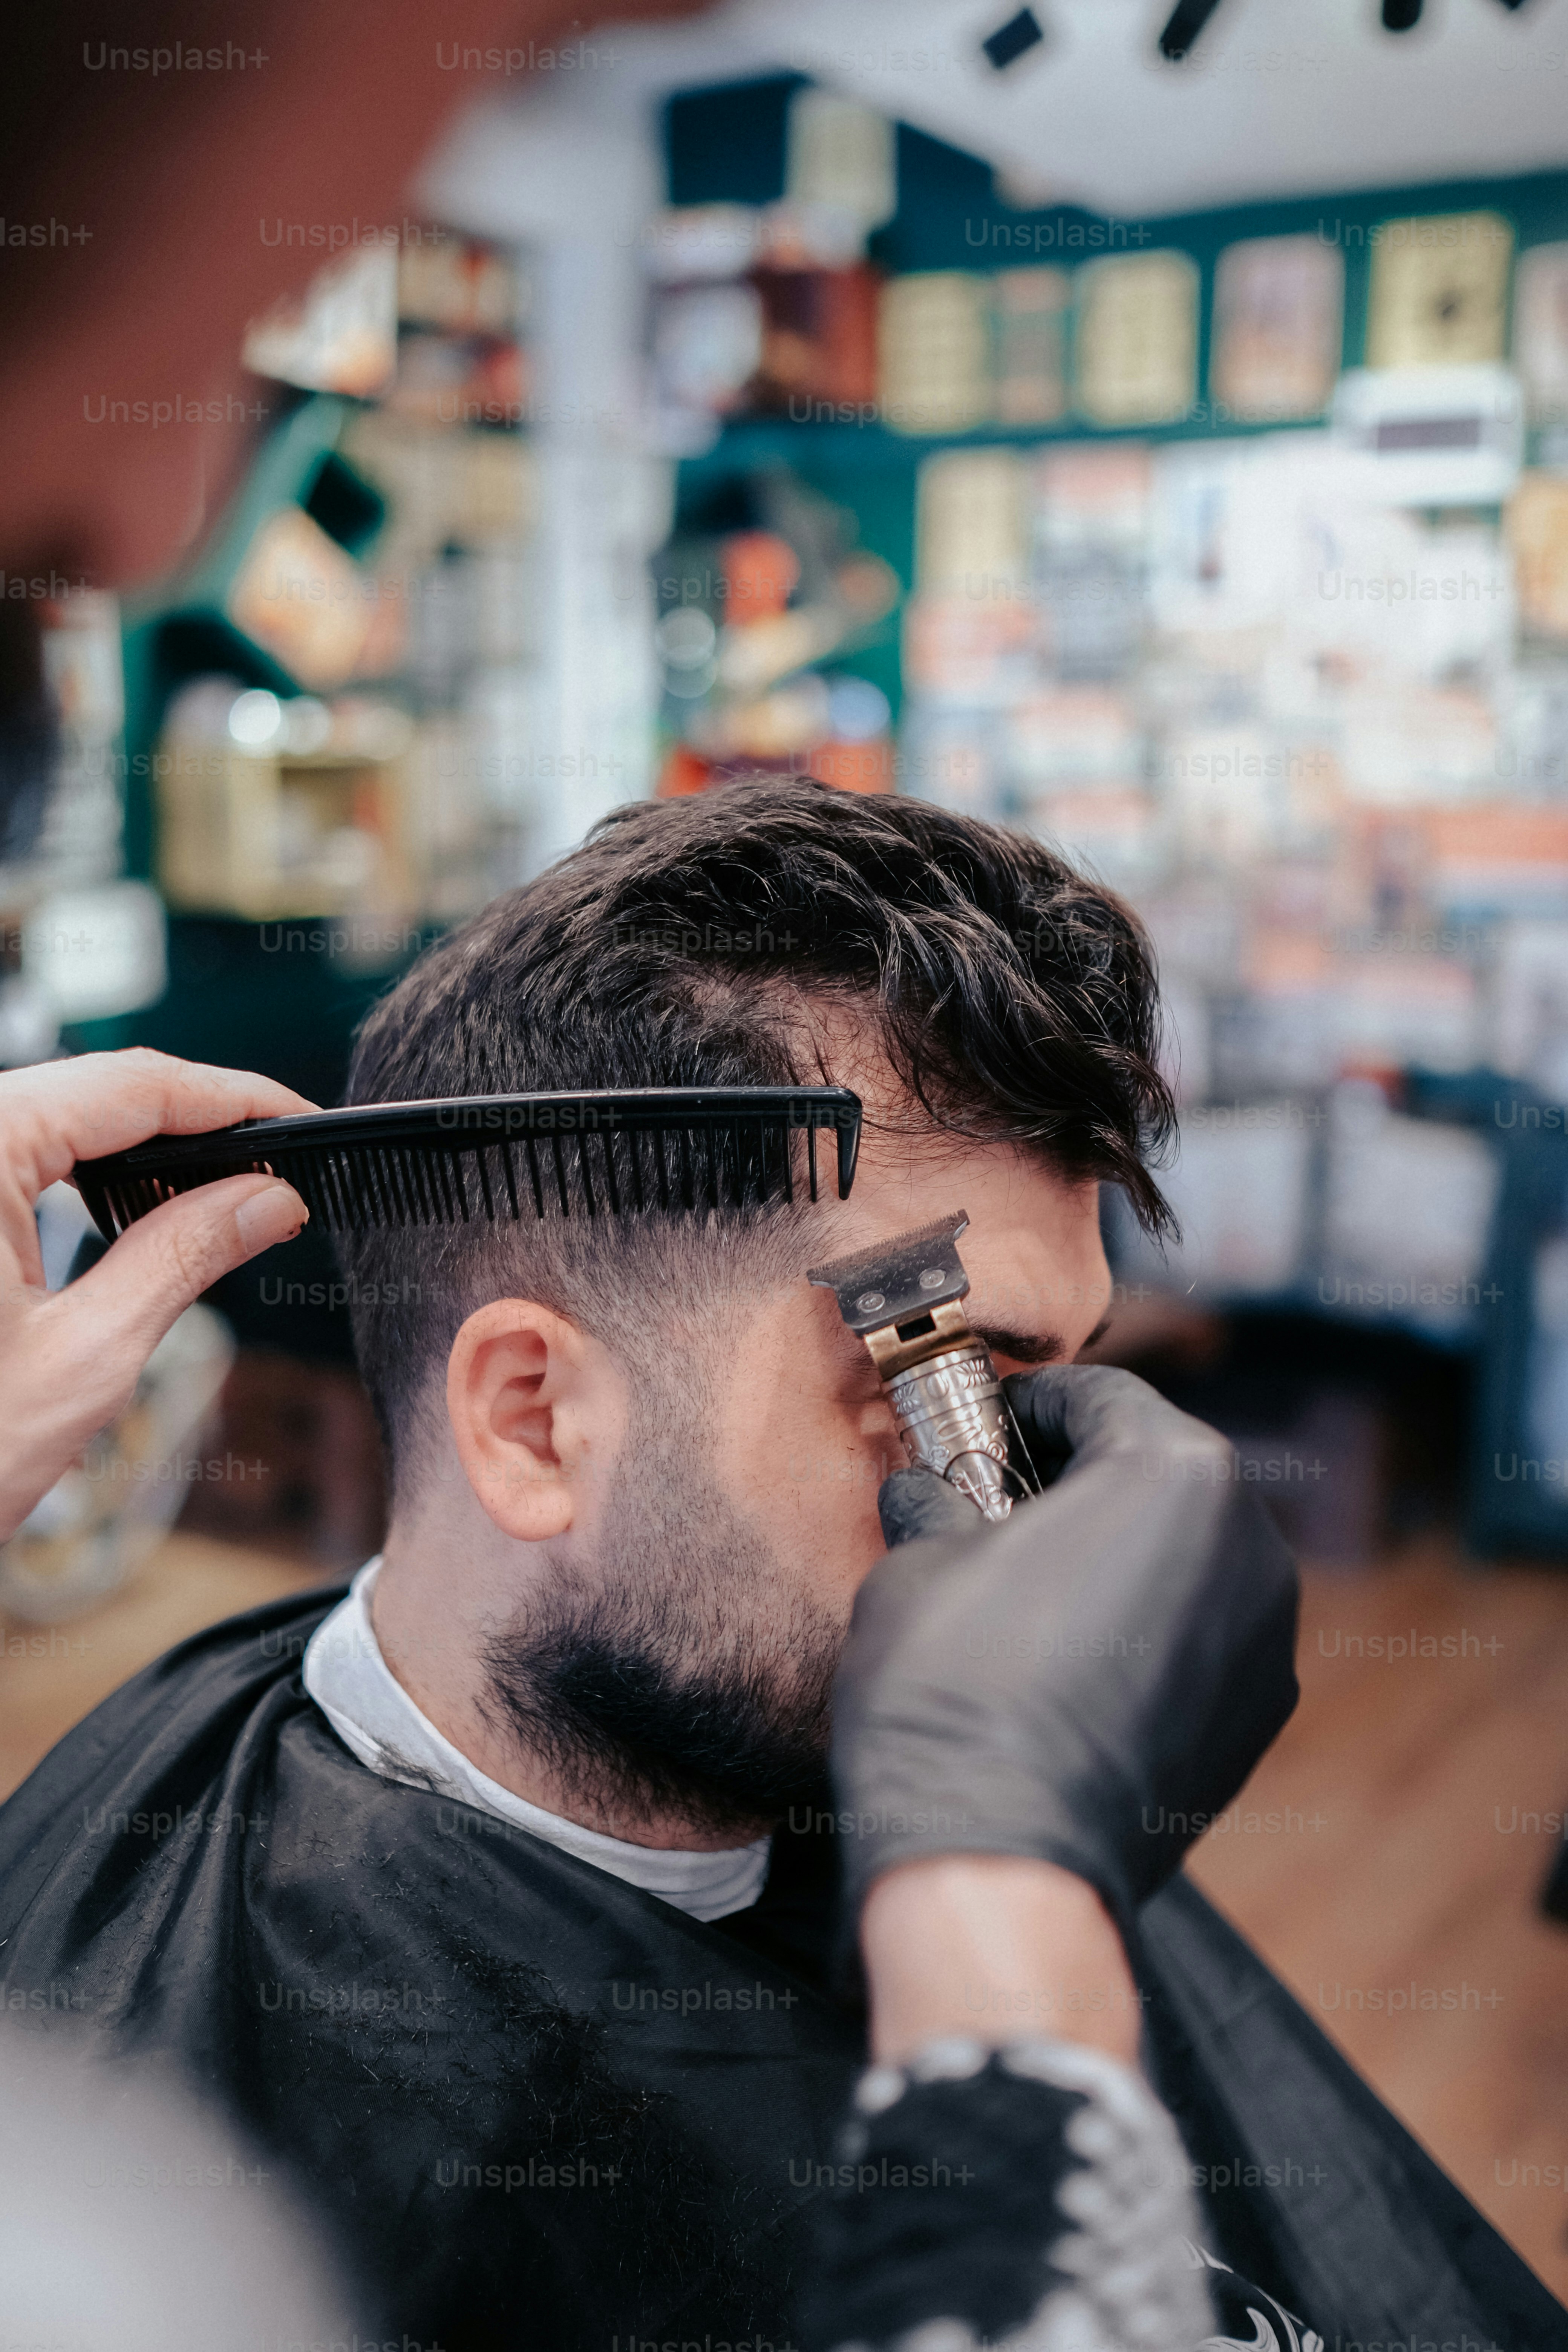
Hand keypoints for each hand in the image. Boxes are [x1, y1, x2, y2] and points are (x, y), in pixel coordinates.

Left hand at [0, 1048, 313, 1539]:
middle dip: (194, 1122)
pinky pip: (13, 1154)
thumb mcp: (85, 1357)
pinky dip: (79, 1171)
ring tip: (221, 1193)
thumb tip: (267, 1198)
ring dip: (139, 1146)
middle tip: (277, 1170)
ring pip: (54, 1116)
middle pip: (94, 1089)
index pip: (133, 1085)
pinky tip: (133, 1206)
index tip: (300, 1121)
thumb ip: (182, 1258)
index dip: (234, 1097)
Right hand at [832, 1364, 1299, 1942]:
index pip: (1101, 1396)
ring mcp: (1265, 1637)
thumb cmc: (952, 1688)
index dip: (1031, 1402)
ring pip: (1187, 1558)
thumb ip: (942, 1506)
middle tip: (1001, 1500)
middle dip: (1082, 1478)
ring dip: (1120, 1556)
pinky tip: (1072, 1663)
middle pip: (1158, 1473)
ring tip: (1035, 1588)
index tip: (987, 1422)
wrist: (1001, 1859)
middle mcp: (1249, 1543)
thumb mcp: (919, 1559)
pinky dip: (1147, 1630)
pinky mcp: (1259, 1717)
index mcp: (1176, 1472)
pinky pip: (1201, 1637)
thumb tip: (929, 1492)